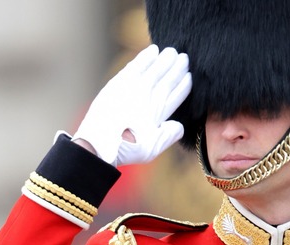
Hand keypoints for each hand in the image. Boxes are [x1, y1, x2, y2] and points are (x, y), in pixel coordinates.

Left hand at [73, 45, 191, 166]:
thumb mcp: (153, 149)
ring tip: (172, 51)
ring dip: (164, 59)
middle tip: (185, 57)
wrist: (98, 142)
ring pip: (154, 68)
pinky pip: (136, 65)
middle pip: (168, 77)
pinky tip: (152, 50)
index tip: (191, 75)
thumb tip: (180, 126)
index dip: (185, 83)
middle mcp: (149, 96)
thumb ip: (170, 136)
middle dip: (178, 67)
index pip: (178, 93)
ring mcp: (134, 87)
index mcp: (159, 111)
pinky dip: (145, 57)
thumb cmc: (126, 147)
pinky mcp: (119, 82)